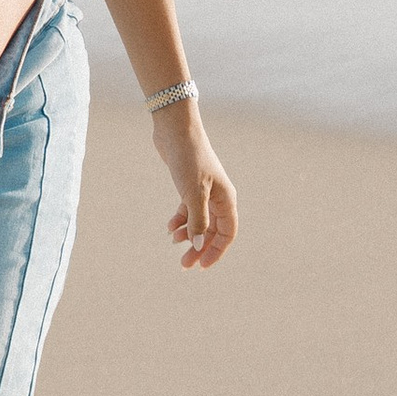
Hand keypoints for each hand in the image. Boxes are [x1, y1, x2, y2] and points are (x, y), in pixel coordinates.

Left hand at [153, 102, 237, 272]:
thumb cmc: (189, 159)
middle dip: (199, 247)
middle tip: (184, 264)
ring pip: (199, 221)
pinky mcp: (189, 185)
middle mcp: (218, 197)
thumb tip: (197, 245)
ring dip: (188, 234)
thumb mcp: (193, 193)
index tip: (201, 265)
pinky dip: (180, 220)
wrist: (175, 130)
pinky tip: (169, 227)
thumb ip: (197, 221)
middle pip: (212, 230)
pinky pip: (188, 210)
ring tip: (173, 242)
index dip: (216, 251)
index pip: (227, 233)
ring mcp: (204, 191)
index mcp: (226, 199)